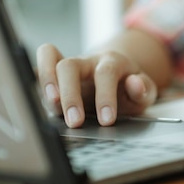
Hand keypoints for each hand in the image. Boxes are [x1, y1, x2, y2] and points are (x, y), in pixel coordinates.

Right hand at [36, 44, 157, 126]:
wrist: (119, 77)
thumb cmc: (130, 87)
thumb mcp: (146, 91)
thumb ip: (143, 89)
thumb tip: (135, 83)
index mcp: (113, 62)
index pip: (105, 74)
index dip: (105, 97)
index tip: (107, 120)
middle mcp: (89, 61)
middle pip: (71, 66)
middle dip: (70, 95)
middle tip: (75, 122)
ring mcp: (72, 65)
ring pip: (52, 62)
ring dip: (48, 84)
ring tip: (52, 106)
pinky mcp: (58, 72)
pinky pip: (44, 61)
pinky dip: (38, 73)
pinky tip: (39, 92)